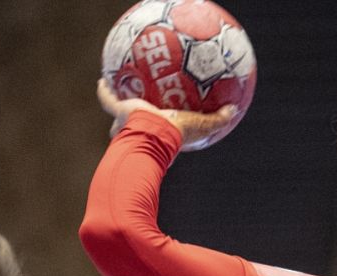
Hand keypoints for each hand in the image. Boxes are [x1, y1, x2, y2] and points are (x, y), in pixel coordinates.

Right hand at [96, 79, 237, 150]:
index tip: (166, 122)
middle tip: (141, 112)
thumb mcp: (201, 127)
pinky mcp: (118, 111)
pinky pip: (107, 99)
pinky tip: (103, 78)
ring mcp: (125, 124)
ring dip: (119, 108)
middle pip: (136, 129)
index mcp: (158, 137)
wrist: (152, 137)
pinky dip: (104, 90)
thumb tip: (233, 110)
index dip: (163, 128)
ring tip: (119, 94)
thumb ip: (217, 119)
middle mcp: (139, 134)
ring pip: (119, 118)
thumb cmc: (176, 136)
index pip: (160, 133)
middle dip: (136, 123)